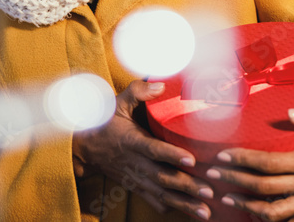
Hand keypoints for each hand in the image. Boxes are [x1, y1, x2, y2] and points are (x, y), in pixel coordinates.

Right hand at [71, 80, 214, 219]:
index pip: (154, 150)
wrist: (83, 147)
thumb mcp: (118, 103)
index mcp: (132, 141)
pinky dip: (170, 207)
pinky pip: (153, 200)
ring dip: (184, 203)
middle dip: (187, 186)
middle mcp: (135, 163)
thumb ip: (138, 92)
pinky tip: (188, 212)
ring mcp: (135, 178)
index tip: (192, 160)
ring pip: (161, 194)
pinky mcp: (135, 186)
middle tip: (210, 191)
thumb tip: (161, 85)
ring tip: (205, 212)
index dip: (172, 155)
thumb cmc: (105, 121)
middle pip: (163, 177)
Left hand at [205, 109, 293, 221]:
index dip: (243, 160)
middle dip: (235, 181)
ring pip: (272, 212)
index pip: (268, 164)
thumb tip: (289, 113)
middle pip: (263, 188)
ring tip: (227, 199)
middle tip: (213, 175)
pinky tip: (254, 216)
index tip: (224, 155)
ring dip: (246, 206)